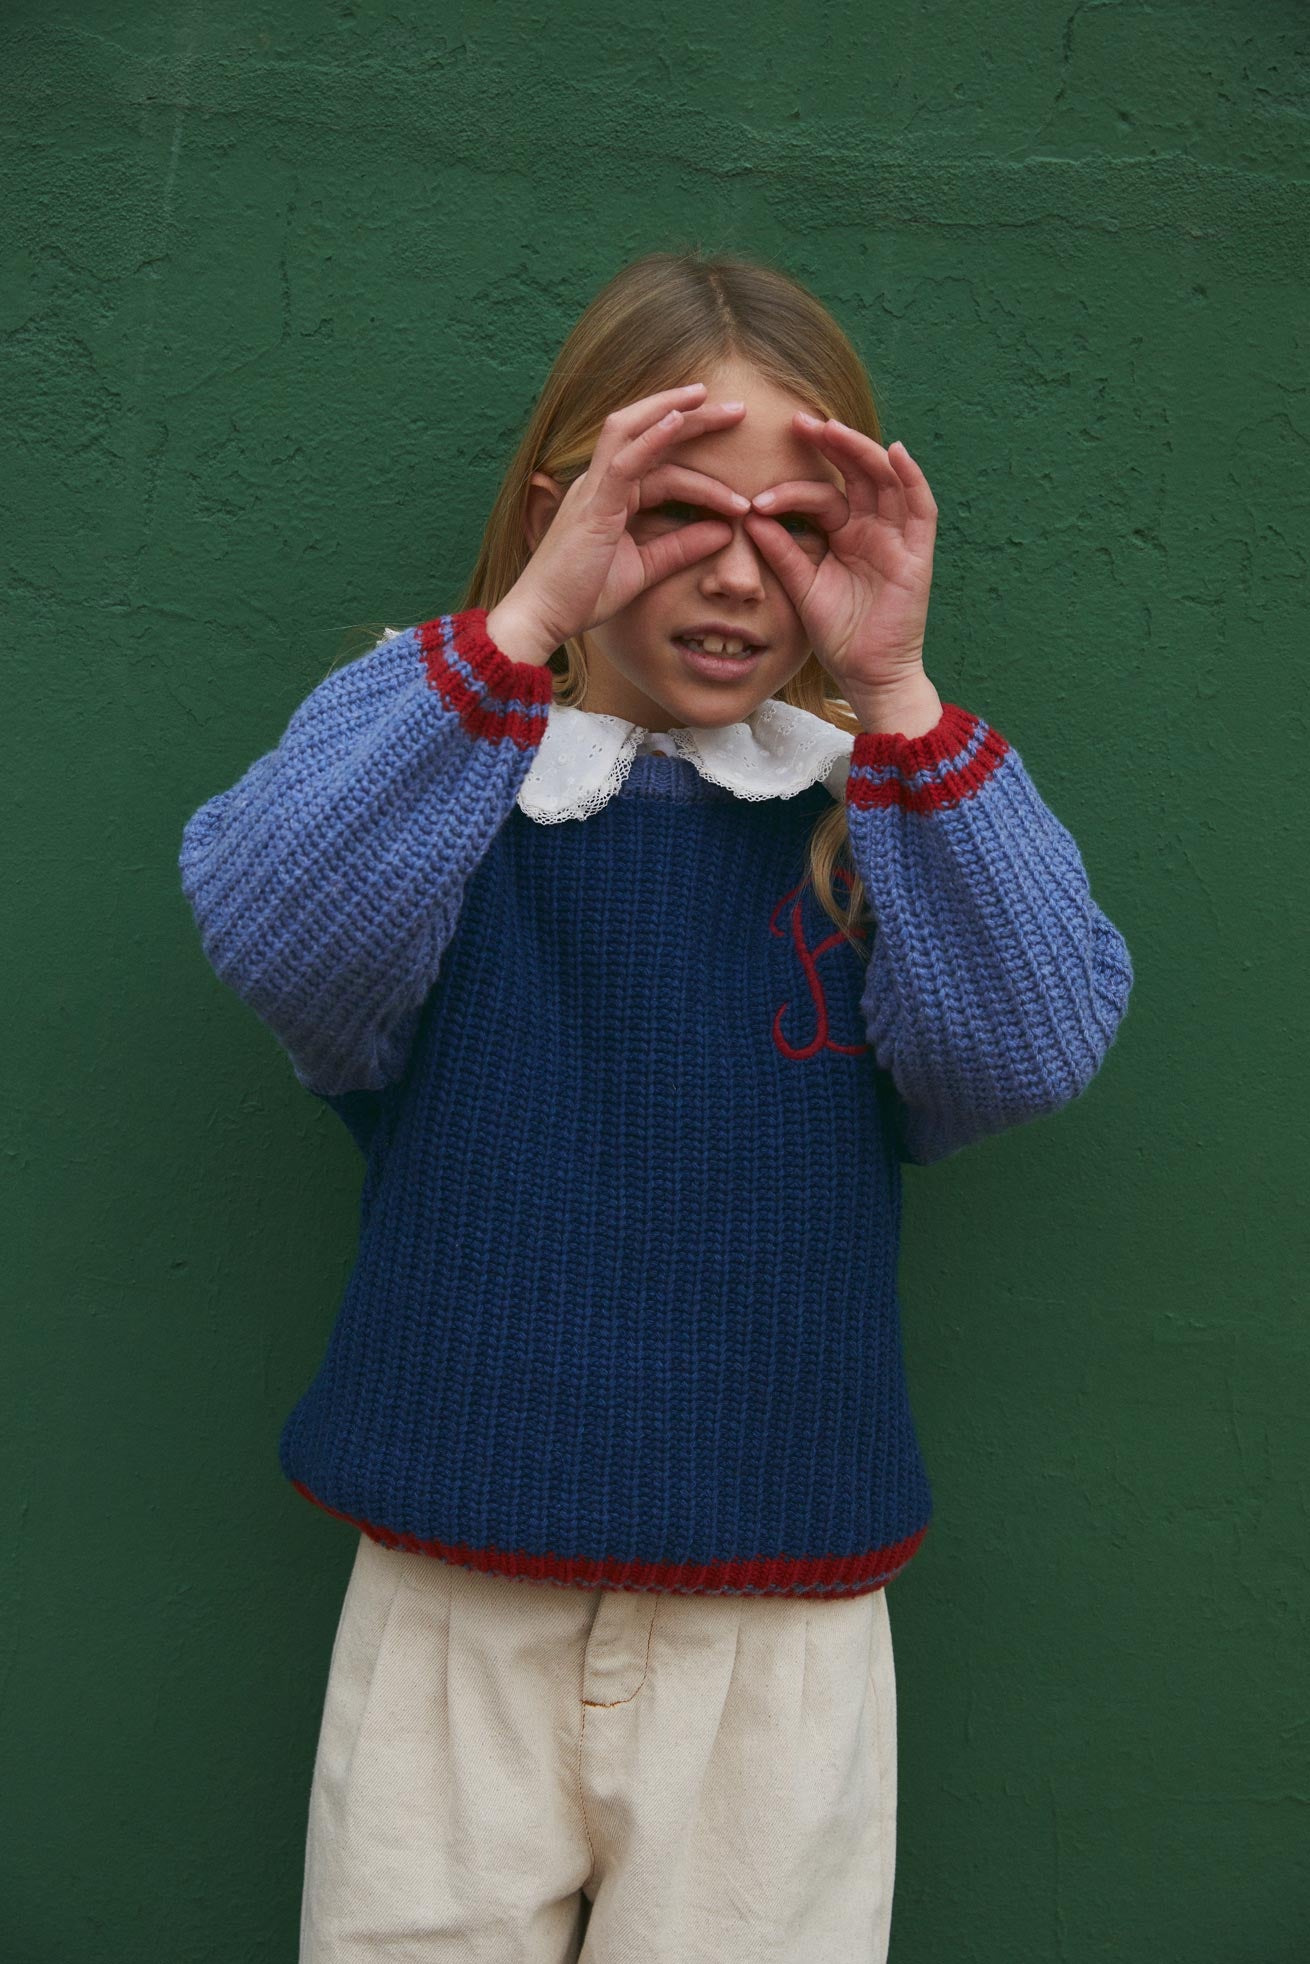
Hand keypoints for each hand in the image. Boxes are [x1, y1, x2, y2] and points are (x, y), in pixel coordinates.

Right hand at [494, 384, 751, 656]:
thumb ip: (681, 547)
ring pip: (632, 431)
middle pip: (648, 433)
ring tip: (710, 400)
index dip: (704, 473)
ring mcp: (594, 488)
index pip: (662, 467)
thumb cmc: (583, 595)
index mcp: (611, 494)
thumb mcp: (644, 568)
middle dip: (692, 416)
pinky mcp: (593, 504)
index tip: (743, 494)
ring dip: (673, 411)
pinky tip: (678, 420)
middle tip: (738, 410)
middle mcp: (601, 482)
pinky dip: (651, 437)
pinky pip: (624, 460)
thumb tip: (724, 532)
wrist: (543, 616)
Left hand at [743, 418, 938, 699]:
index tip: (757, 494)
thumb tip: (749, 517)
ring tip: (833, 429)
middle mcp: (873, 528)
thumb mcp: (802, 586)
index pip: (822, 495)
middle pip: (856, 473)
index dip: (792, 488)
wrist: (867, 675)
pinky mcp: (919, 553)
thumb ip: (781, 551)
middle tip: (798, 422)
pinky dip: (912, 478)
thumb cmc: (838, 635)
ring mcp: (898, 538)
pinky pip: (920, 508)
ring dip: (862, 452)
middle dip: (831, 446)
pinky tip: (896, 452)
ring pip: (886, 480)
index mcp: (845, 534)